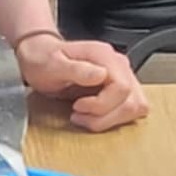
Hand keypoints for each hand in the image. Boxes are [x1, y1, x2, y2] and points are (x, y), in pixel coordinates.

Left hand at [16, 33, 148, 131]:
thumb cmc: (44, 59)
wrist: (40, 56)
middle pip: (132, 101)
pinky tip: (94, 116)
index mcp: (104, 55)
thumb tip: (101, 75)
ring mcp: (122, 76)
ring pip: (136, 107)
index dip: (102, 104)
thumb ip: (76, 69)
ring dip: (111, 120)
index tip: (78, 107)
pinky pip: (130, 109)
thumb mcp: (52, 64)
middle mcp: (117, 64)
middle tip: (79, 115)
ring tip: (86, 117)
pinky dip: (114, 119)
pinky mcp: (120, 89)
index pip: (122, 87)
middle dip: (104, 116)